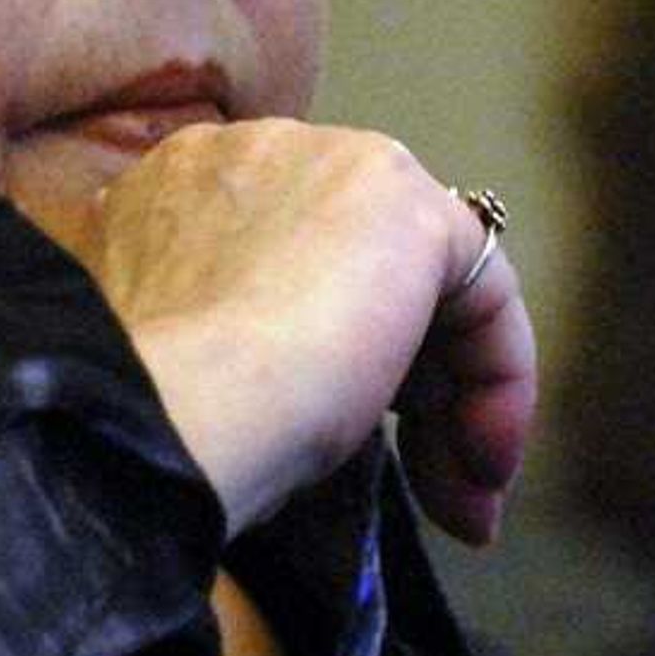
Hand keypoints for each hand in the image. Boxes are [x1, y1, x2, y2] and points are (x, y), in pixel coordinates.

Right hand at [32, 121, 534, 543]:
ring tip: (462, 503)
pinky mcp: (406, 205)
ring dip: (456, 401)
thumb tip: (311, 393)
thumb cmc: (155, 421)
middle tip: (429, 494)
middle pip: (370, 269)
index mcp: (177, 189)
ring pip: (429, 283)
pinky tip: (482, 466)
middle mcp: (254, 153)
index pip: (293, 261)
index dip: (336, 365)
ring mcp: (334, 166)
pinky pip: (485, 288)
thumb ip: (245, 338)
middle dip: (411, 392)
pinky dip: (499, 379)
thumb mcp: (194, 363)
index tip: (348, 465)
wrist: (158, 416)